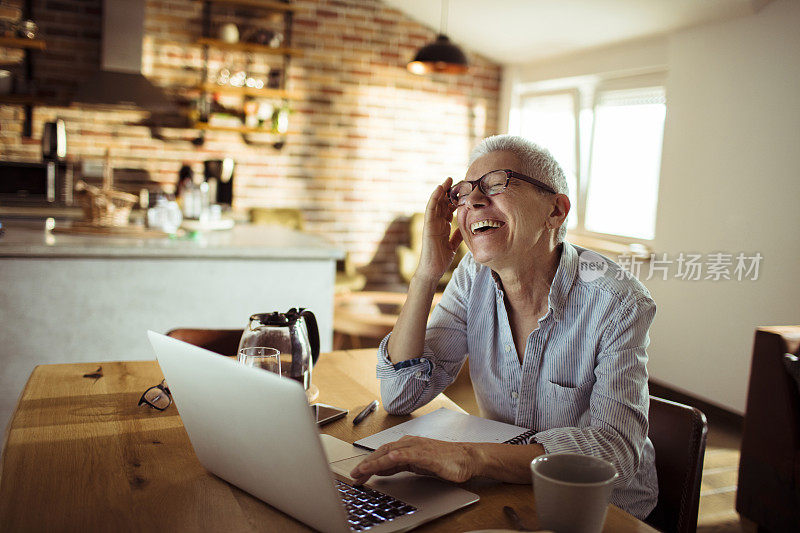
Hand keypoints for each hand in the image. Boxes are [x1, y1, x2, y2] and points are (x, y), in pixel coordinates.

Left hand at [350, 436, 475, 484]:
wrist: (467, 458)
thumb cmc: (445, 460)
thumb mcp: (417, 464)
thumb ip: (400, 465)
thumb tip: (381, 469)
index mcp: (407, 445)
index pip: (382, 453)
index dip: (367, 462)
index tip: (356, 473)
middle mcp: (410, 443)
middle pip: (382, 451)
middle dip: (366, 463)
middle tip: (353, 475)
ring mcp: (417, 447)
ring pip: (391, 452)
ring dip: (375, 461)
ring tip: (362, 470)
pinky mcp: (426, 454)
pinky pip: (407, 454)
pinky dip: (396, 456)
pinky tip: (387, 460)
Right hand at [415, 178, 462, 283]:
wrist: (433, 270)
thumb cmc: (441, 259)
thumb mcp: (453, 244)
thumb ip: (457, 235)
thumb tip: (466, 228)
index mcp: (443, 226)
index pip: (449, 209)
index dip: (456, 199)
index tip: (465, 190)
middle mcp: (437, 223)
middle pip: (443, 203)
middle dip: (450, 192)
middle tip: (458, 180)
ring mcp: (432, 223)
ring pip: (437, 203)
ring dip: (442, 191)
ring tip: (448, 180)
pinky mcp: (428, 226)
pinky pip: (430, 209)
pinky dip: (434, 198)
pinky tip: (439, 189)